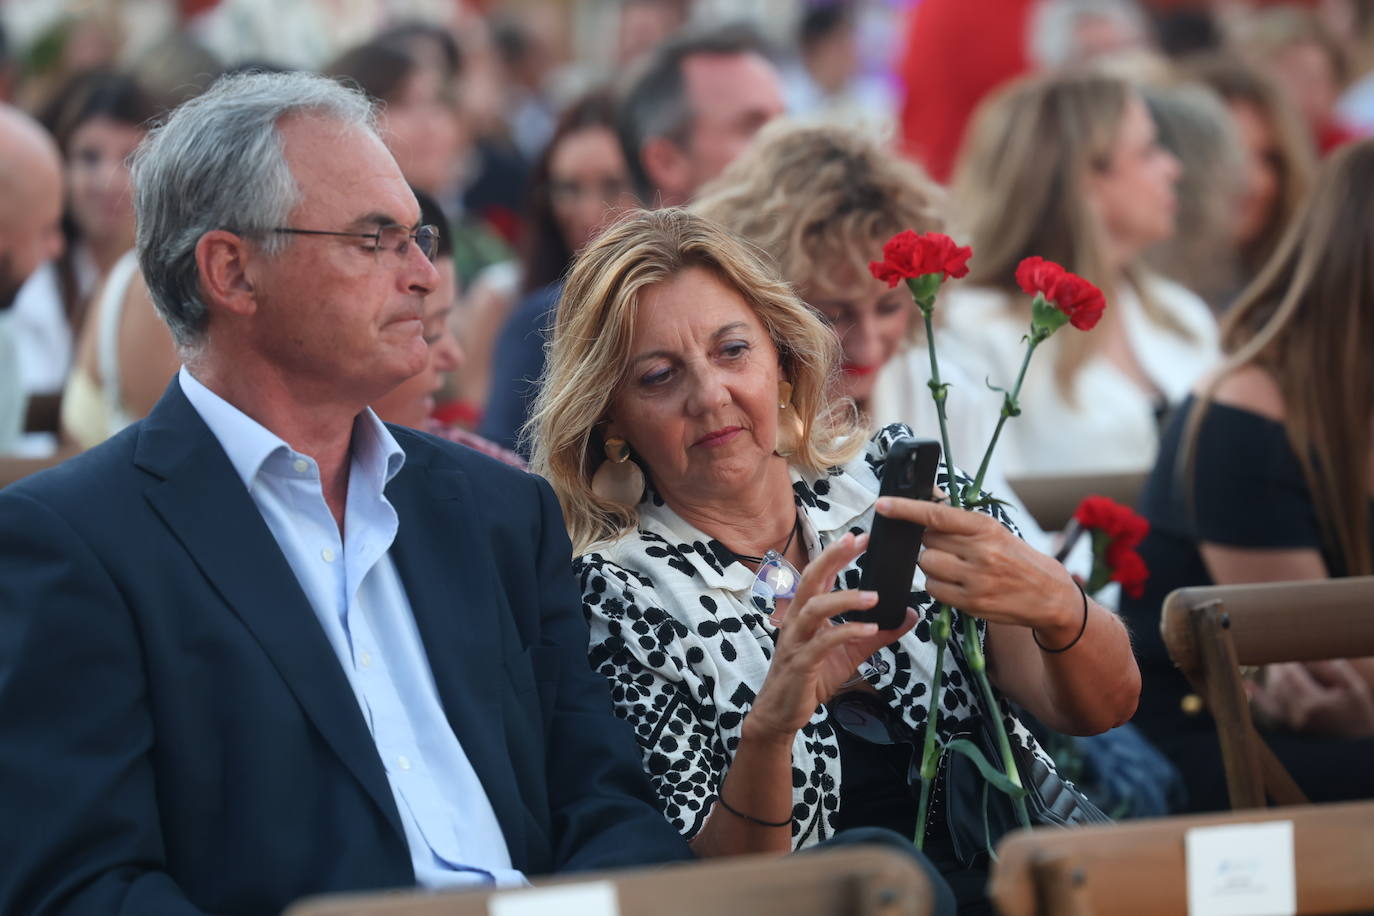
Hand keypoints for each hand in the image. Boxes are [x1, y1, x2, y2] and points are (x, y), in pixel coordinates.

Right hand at [747, 533, 917, 742]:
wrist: (783, 713)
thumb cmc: (812, 678)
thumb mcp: (852, 652)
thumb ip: (879, 634)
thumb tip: (909, 615)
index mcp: (807, 613)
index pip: (821, 575)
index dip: (837, 554)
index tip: (860, 538)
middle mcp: (798, 621)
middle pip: (812, 580)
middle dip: (833, 558)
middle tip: (857, 541)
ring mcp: (796, 641)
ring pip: (815, 607)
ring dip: (845, 598)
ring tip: (875, 597)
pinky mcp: (801, 663)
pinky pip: (823, 642)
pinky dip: (847, 632)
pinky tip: (869, 629)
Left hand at [876, 496, 1077, 631]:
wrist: (1050, 595)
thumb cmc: (1017, 558)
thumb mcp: (995, 531)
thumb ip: (959, 517)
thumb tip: (929, 494)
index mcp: (985, 527)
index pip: (936, 515)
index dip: (905, 509)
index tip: (882, 504)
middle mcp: (980, 552)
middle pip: (927, 541)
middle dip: (931, 543)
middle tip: (951, 548)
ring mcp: (976, 579)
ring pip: (926, 565)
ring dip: (932, 565)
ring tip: (956, 567)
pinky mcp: (972, 603)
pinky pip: (933, 589)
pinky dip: (938, 586)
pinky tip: (957, 584)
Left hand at [1248, 660, 1373, 737]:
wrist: (1359, 746)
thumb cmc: (1358, 712)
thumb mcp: (1353, 687)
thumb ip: (1332, 667)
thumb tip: (1309, 650)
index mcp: (1314, 704)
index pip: (1290, 673)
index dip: (1287, 659)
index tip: (1287, 645)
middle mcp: (1299, 716)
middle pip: (1279, 682)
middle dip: (1280, 665)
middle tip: (1282, 651)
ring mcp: (1292, 724)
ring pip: (1274, 693)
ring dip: (1275, 676)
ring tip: (1281, 663)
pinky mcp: (1290, 730)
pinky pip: (1270, 710)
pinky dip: (1259, 696)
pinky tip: (1248, 684)